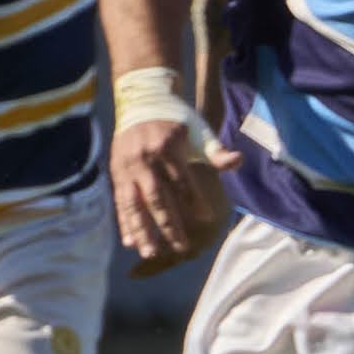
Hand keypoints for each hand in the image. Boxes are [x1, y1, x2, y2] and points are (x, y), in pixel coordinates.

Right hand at [110, 113, 235, 273]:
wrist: (141, 100)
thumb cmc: (176, 119)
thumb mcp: (199, 129)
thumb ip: (216, 150)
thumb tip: (237, 161)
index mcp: (167, 147)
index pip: (182, 180)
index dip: (195, 200)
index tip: (207, 219)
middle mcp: (144, 158)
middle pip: (157, 197)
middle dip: (168, 225)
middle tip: (181, 248)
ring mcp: (127, 166)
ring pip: (133, 204)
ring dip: (141, 230)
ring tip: (150, 253)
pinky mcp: (116, 173)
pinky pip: (120, 202)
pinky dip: (125, 222)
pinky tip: (130, 241)